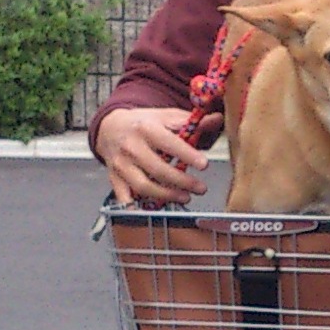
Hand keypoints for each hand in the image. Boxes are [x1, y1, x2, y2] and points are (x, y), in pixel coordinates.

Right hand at [95, 106, 222, 204]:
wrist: (110, 127)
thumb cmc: (144, 124)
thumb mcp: (166, 117)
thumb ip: (191, 122)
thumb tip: (218, 119)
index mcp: (146, 128)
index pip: (168, 143)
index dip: (187, 155)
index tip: (204, 165)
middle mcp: (131, 146)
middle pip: (158, 169)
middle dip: (182, 182)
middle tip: (201, 188)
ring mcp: (121, 164)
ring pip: (143, 186)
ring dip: (167, 196)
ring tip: (185, 197)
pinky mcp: (115, 179)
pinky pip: (124, 198)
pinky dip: (135, 208)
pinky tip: (151, 212)